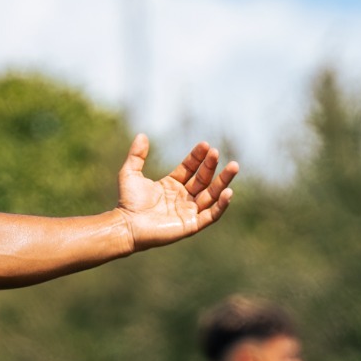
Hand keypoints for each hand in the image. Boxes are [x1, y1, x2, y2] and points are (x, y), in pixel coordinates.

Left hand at [116, 136, 236, 249]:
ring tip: (234, 167)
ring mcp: (189, 211)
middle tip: (217, 152)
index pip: (191, 168)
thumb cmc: (128, 202)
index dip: (198, 157)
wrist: (126, 225)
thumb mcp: (130, 173)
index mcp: (173, 185)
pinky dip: (221, 205)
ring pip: (211, 195)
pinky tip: (228, 192)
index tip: (205, 145)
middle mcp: (183, 197)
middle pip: (204, 179)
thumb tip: (142, 135)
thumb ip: (136, 156)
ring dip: (223, 181)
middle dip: (212, 166)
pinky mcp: (192, 225)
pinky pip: (211, 215)